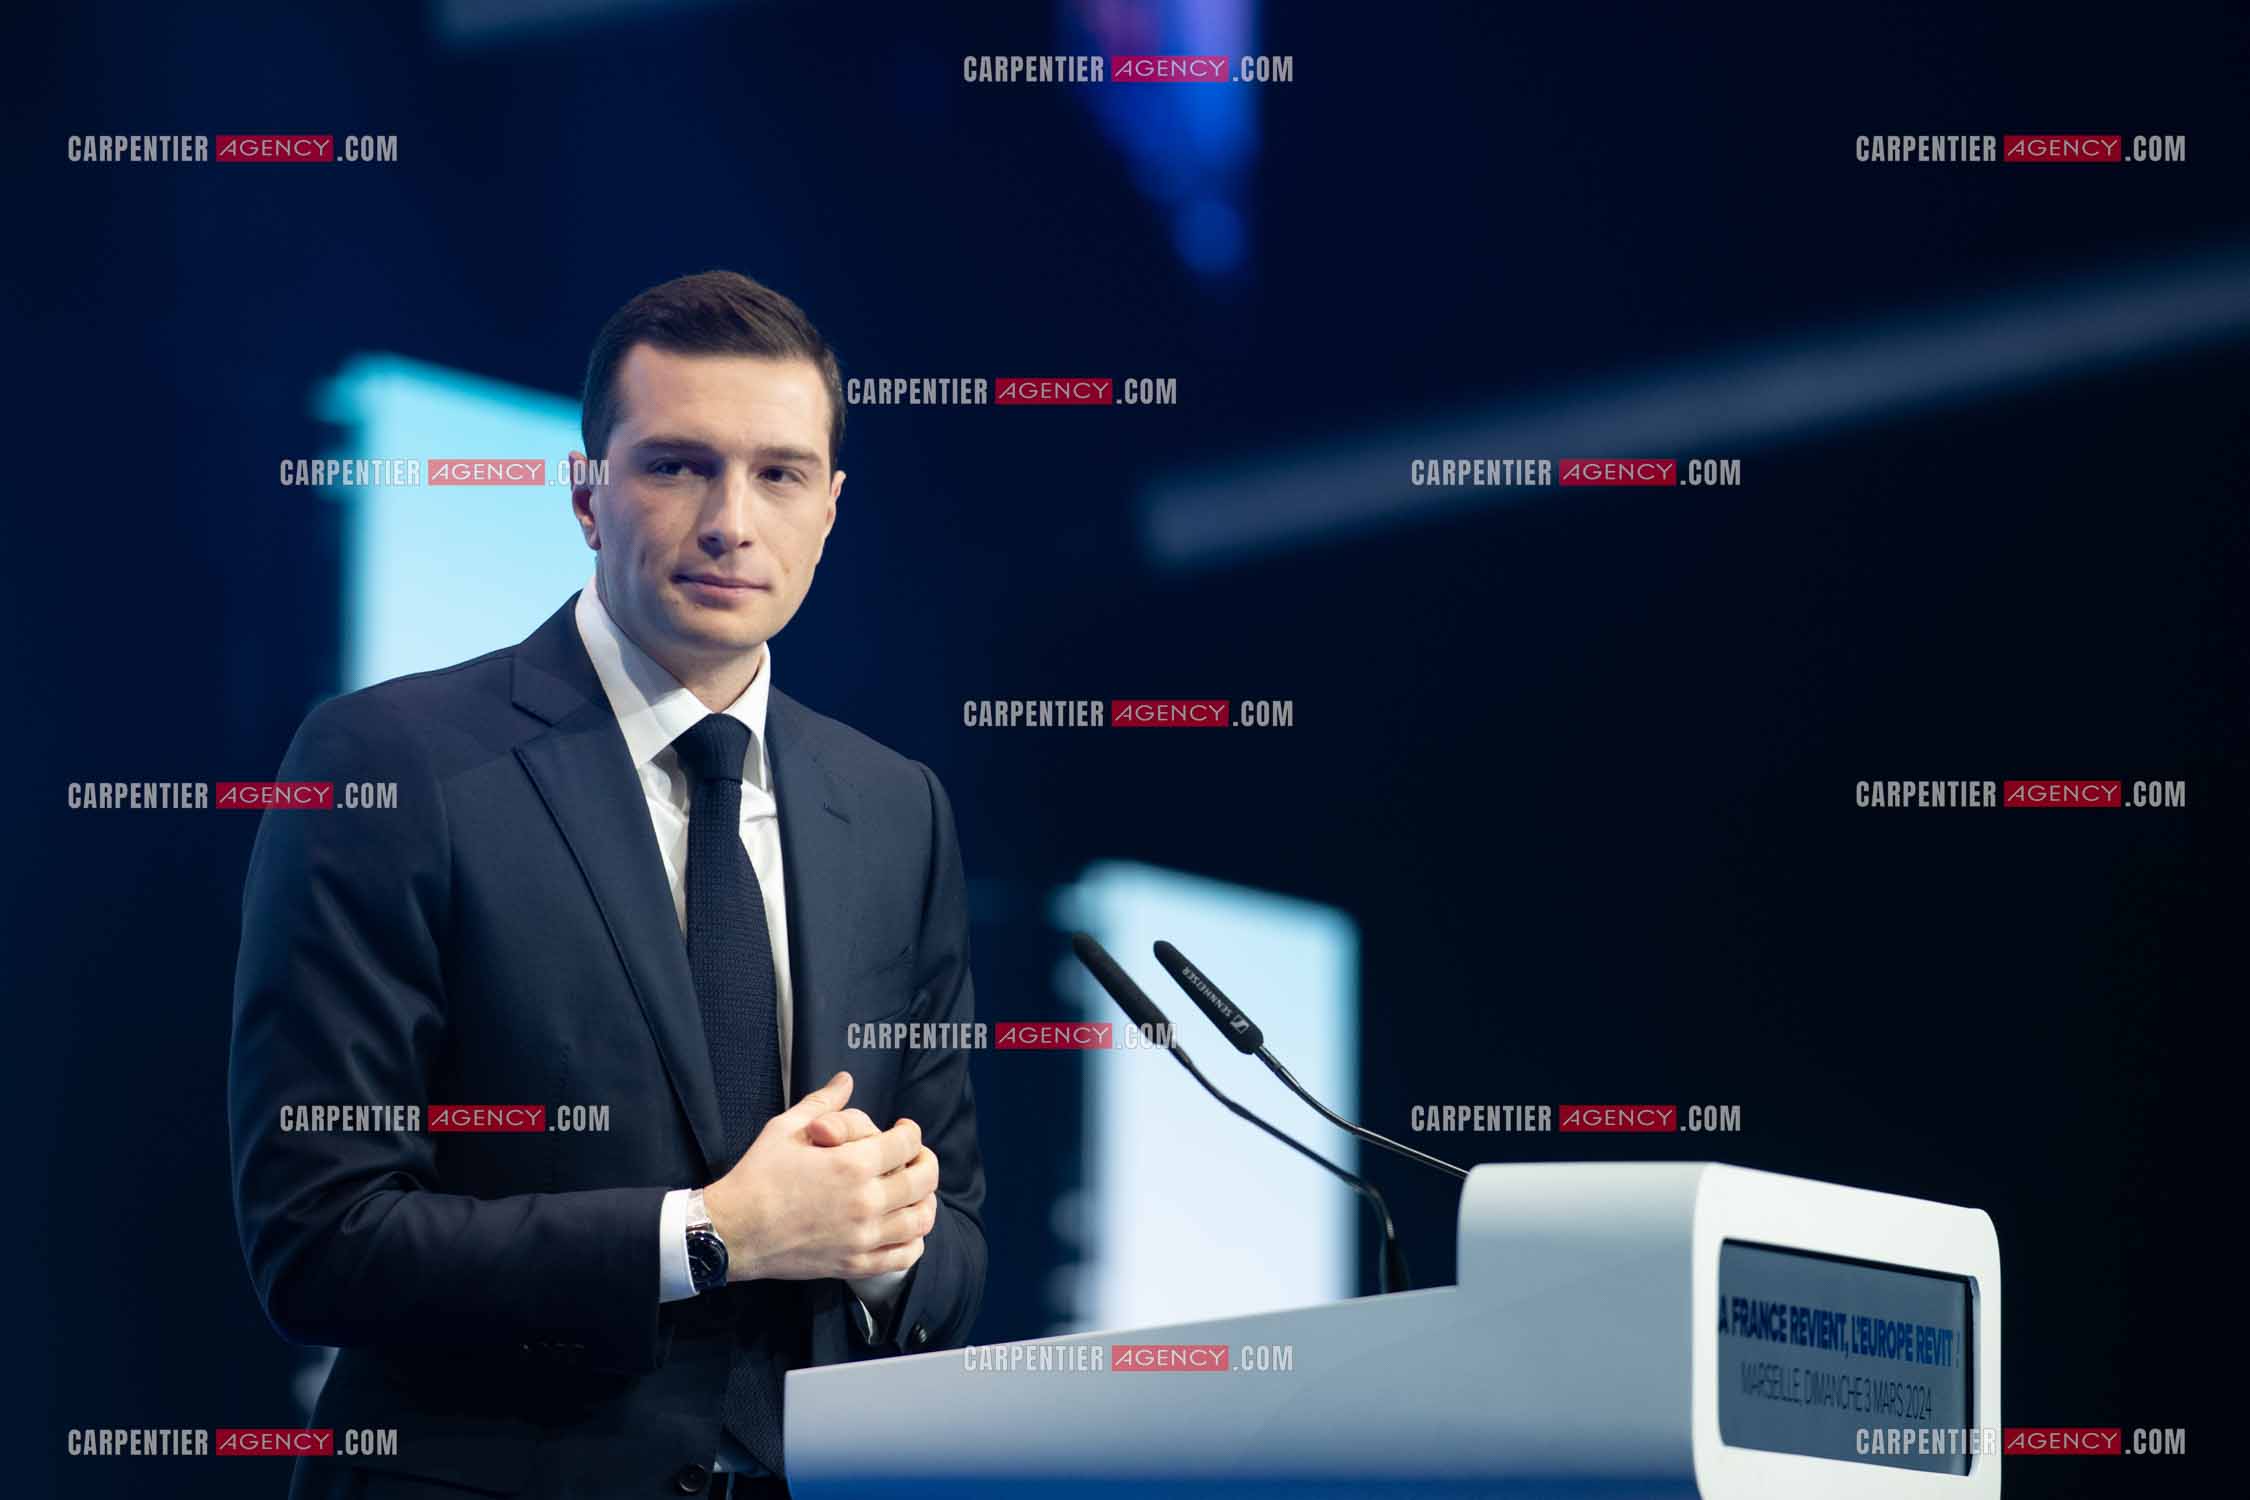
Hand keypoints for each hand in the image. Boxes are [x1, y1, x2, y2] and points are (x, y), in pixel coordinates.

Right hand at [704, 1071, 937, 1281]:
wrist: (733, 1231)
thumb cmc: (757, 1176)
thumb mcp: (786, 1129)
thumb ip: (823, 1104)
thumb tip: (846, 1080)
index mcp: (852, 1164)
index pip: (907, 1143)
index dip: (911, 1131)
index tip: (903, 1130)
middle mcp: (865, 1201)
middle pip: (923, 1180)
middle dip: (925, 1161)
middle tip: (917, 1157)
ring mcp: (862, 1237)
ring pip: (920, 1220)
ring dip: (925, 1201)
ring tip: (916, 1192)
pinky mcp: (853, 1263)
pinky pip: (902, 1257)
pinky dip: (914, 1242)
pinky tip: (906, 1229)